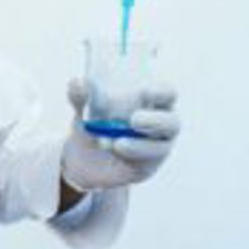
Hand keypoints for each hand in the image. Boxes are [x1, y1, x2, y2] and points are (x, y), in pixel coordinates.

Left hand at [60, 77, 180, 191]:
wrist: (82, 156)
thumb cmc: (93, 121)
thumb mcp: (83, 108)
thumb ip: (80, 95)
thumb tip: (78, 82)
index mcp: (151, 102)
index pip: (167, 94)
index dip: (161, 92)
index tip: (145, 90)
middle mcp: (160, 124)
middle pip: (171, 123)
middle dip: (155, 121)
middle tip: (134, 120)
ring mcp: (156, 148)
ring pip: (159, 148)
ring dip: (139, 146)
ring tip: (116, 143)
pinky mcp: (147, 167)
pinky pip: (145, 164)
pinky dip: (129, 157)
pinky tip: (112, 149)